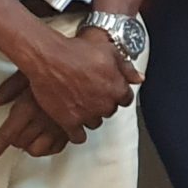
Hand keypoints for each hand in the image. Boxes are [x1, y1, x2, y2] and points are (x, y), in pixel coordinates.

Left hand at [0, 73, 70, 164]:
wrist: (86, 68)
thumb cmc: (56, 65)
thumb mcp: (26, 73)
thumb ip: (7, 90)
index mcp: (28, 108)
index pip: (6, 136)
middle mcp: (43, 121)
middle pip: (20, 143)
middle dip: (14, 139)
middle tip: (16, 128)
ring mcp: (59, 127)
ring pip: (37, 150)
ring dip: (31, 145)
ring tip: (31, 133)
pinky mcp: (74, 129)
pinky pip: (57, 148)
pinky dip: (49, 146)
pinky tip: (47, 135)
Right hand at [22, 26, 139, 134]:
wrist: (48, 58)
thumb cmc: (76, 51)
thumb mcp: (108, 50)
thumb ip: (126, 67)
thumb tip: (139, 78)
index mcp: (117, 88)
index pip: (126, 99)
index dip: (116, 93)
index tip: (109, 90)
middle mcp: (105, 104)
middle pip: (109, 110)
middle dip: (102, 103)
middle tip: (91, 93)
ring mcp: (87, 114)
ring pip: (95, 123)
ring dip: (89, 115)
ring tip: (79, 103)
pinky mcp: (69, 122)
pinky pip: (78, 136)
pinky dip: (76, 132)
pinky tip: (73, 123)